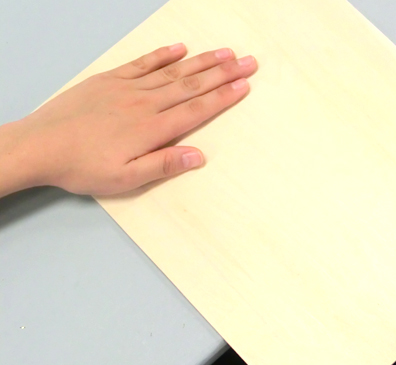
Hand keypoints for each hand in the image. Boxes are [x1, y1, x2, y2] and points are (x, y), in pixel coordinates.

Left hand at [0, 43, 256, 196]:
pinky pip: (142, 64)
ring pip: (173, 72)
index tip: (244, 85)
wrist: (40, 146)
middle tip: (248, 62)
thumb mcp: (125, 179)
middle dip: (223, 73)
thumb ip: (163, 165)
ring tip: (225, 53)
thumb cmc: (82, 167)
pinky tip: (180, 49)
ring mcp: (127, 88)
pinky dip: (162, 55)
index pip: (196, 108)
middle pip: (192, 85)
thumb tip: (199, 156)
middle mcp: (144, 103)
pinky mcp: (109, 80)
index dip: (223, 97)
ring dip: (202, 61)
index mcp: (152, 128)